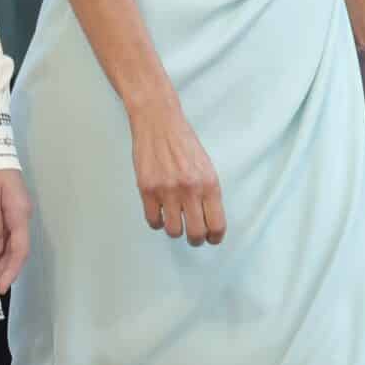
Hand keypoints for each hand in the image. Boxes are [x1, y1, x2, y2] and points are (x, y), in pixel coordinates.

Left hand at [0, 168, 30, 293]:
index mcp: (19, 212)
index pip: (20, 248)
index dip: (11, 269)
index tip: (1, 286)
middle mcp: (23, 214)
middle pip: (19, 248)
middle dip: (7, 269)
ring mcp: (18, 211)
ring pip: (14, 243)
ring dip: (3, 261)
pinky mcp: (11, 208)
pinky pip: (9, 234)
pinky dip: (1, 249)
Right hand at [129, 100, 225, 246]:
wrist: (160, 124)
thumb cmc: (184, 144)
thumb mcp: (206, 166)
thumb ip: (208, 191)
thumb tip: (209, 219)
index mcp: (210, 183)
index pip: (217, 223)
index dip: (215, 236)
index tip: (212, 239)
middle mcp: (190, 189)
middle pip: (196, 233)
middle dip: (196, 239)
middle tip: (194, 236)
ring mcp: (167, 191)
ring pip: (173, 231)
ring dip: (175, 230)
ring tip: (176, 220)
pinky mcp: (147, 191)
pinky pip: (153, 221)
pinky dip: (157, 222)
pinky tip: (160, 212)